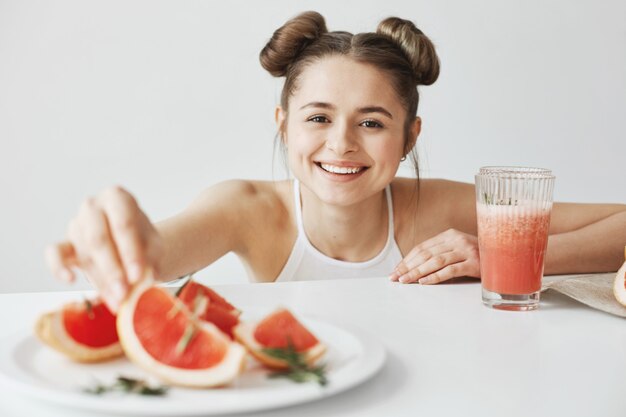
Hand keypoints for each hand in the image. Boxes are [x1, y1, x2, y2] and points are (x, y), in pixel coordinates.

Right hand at [44, 186, 163, 310]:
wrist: (131, 245)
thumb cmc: (143, 241)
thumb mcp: (154, 247)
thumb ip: (148, 261)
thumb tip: (143, 282)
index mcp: (117, 197)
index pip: (124, 224)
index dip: (131, 252)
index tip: (138, 276)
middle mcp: (93, 206)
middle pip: (99, 239)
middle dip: (113, 270)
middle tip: (124, 293)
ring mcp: (76, 224)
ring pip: (85, 253)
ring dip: (100, 280)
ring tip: (116, 300)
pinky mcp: (64, 243)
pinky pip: (55, 254)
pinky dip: (58, 267)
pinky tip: (70, 279)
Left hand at [390, 228, 479, 283]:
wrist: (506, 256)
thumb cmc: (478, 256)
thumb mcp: (458, 250)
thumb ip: (441, 253)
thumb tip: (415, 267)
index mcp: (450, 235)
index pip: (422, 247)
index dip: (407, 259)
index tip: (395, 270)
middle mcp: (457, 240)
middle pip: (426, 254)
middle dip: (408, 267)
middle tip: (395, 277)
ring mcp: (466, 250)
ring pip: (435, 262)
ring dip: (417, 272)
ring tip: (404, 281)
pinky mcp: (474, 263)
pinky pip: (450, 270)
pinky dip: (434, 277)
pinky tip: (423, 282)